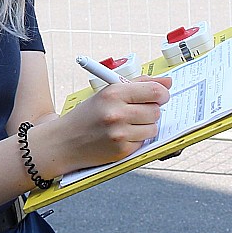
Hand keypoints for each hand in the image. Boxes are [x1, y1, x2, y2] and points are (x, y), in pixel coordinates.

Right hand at [32, 76, 170, 175]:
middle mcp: (116, 113)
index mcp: (113, 93)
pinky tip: (121, 136)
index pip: (154, 91)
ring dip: (145, 126)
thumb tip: (168, 82)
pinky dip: (136, 139)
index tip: (161, 96)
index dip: (162, 93)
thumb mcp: (107, 93)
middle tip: (137, 112)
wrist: (64, 142)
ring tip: (127, 125)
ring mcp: (119, 133)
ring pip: (153, 128)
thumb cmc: (87, 116)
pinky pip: (143, 142)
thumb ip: (138, 84)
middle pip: (156, 111)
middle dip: (151, 111)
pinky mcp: (121, 150)